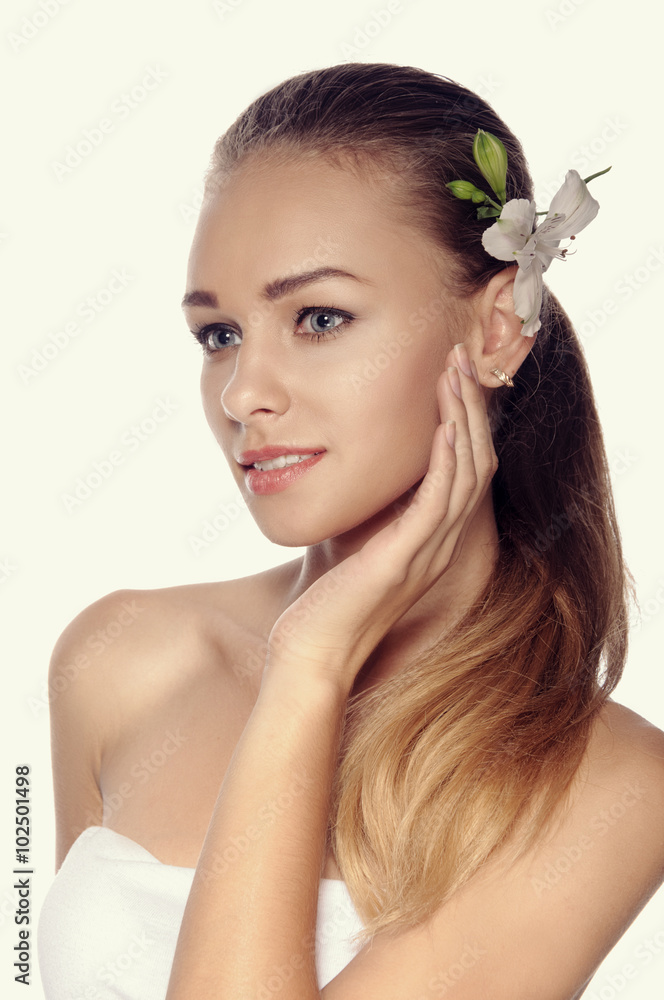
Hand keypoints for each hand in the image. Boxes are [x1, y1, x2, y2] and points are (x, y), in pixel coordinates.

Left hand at [264, 341, 498, 692]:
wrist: (311, 655)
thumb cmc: (326, 602)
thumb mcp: (353, 541)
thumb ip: (369, 508)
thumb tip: (355, 466)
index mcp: (432, 539)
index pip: (465, 470)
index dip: (466, 421)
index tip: (452, 376)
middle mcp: (440, 544)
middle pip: (476, 462)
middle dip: (472, 407)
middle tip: (463, 358)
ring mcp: (427, 553)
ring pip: (467, 474)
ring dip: (465, 419)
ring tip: (457, 372)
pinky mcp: (404, 560)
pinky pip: (440, 503)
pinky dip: (447, 460)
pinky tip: (445, 424)